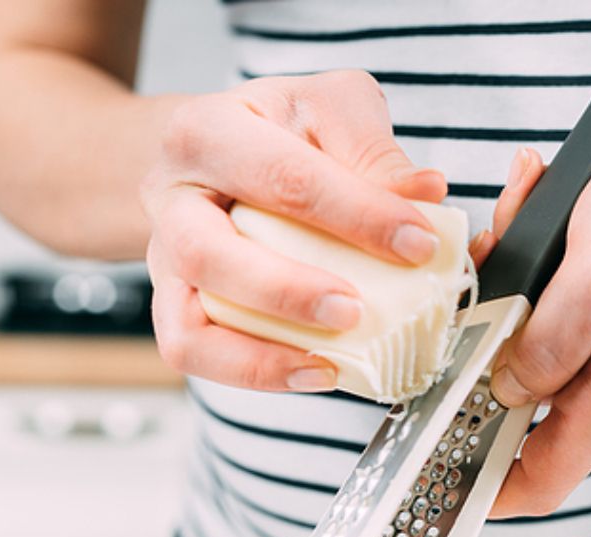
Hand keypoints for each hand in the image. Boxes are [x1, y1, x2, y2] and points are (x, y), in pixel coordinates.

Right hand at [142, 71, 447, 391]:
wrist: (213, 154)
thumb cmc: (277, 130)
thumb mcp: (328, 109)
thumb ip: (373, 149)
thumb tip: (425, 193)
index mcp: (208, 132)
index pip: (284, 178)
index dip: (358, 215)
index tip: (419, 245)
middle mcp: (170, 200)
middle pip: (208, 255)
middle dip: (287, 292)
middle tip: (355, 310)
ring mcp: (164, 262)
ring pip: (186, 326)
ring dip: (260, 354)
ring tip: (329, 362)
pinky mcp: (173, 307)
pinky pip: (196, 354)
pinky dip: (255, 373)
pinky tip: (316, 372)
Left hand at [484, 127, 590, 517]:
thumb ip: (552, 342)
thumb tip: (509, 391)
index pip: (545, 480)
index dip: (489, 491)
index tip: (440, 473)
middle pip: (519, 417)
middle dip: (478, 366)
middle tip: (469, 298)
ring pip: (522, 359)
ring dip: (499, 307)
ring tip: (505, 235)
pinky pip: (540, 318)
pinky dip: (521, 276)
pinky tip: (526, 222)